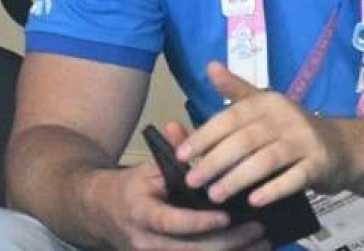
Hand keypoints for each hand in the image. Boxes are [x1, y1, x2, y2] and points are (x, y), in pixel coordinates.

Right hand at [83, 120, 266, 250]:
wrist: (100, 214)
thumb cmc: (131, 188)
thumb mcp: (148, 168)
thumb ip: (170, 152)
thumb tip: (179, 125)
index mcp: (142, 213)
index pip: (172, 222)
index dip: (199, 222)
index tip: (226, 216)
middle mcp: (147, 242)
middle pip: (190, 249)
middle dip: (228, 242)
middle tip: (258, 229)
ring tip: (262, 243)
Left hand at [175, 62, 354, 209]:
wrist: (340, 146)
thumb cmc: (291, 128)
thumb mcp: (264, 104)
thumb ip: (235, 90)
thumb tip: (209, 65)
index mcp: (268, 102)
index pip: (232, 116)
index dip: (205, 135)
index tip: (181, 155)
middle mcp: (287, 116)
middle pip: (246, 139)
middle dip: (216, 161)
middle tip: (192, 181)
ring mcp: (305, 140)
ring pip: (267, 159)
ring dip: (239, 177)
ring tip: (215, 195)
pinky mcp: (319, 163)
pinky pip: (295, 177)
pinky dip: (274, 189)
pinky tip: (255, 200)